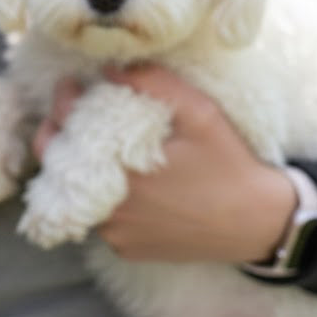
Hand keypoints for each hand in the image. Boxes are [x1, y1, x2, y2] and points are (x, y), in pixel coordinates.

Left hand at [34, 65, 295, 263]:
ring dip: (82, 168)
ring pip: (78, 195)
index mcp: (121, 174)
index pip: (59, 135)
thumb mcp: (201, 114)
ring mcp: (116, 235)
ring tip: (101, 143)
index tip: (70, 85)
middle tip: (74, 113)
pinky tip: (127, 180)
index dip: (61, 104)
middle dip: (59, 135)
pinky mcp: (127, 249)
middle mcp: (111, 211)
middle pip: (57, 168)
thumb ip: (155, 83)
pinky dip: (104, 197)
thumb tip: (110, 66)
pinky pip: (101, 218)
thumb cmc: (229, 165)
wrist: (258, 223)